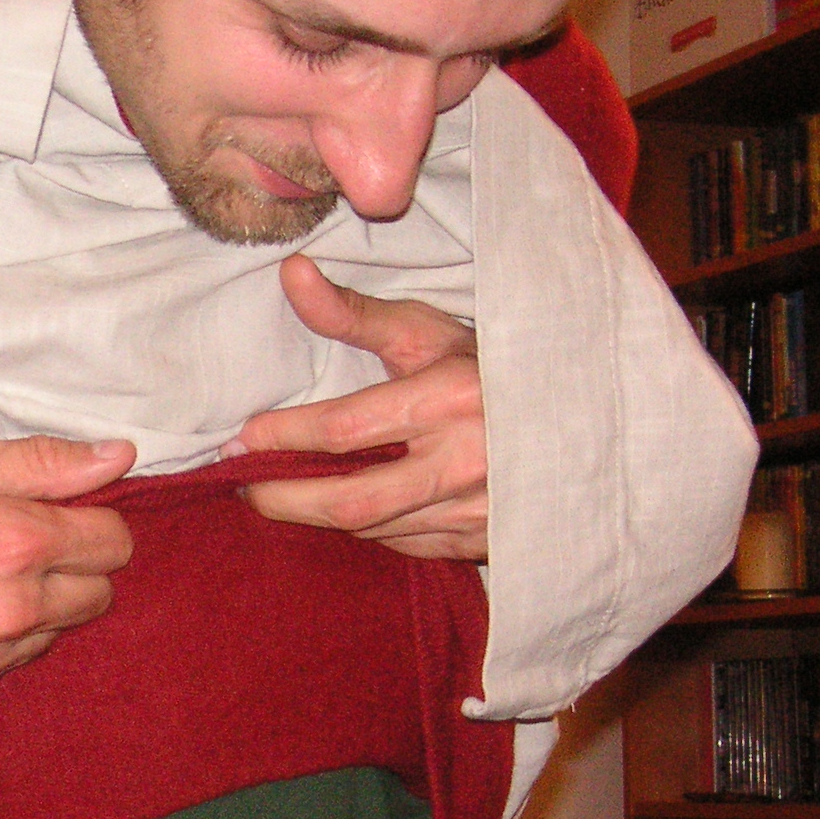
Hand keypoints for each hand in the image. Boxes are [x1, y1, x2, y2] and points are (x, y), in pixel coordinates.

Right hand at [0, 434, 136, 717]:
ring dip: (26, 610)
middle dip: (69, 568)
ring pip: (48, 638)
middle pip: (96, 598)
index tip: (57, 512)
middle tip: (9, 544)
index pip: (113, 542)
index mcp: (9, 544)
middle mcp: (3, 614)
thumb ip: (36, 463)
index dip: (91, 520)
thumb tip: (119, 457)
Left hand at [231, 254, 487, 561]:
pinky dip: (367, 530)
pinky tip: (345, 510)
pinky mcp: (484, 543)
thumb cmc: (491, 366)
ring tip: (284, 493)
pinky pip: (405, 546)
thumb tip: (290, 272)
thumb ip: (354, 313)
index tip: (240, 439)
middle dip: (284, 498)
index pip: (344, 430)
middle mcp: (466, 461)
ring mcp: (478, 510)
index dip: (282, 436)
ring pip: (374, 529)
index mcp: (452, 399)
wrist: (579, 420)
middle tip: (244, 484)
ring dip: (320, 516)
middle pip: (350, 501)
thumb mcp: (428, 331)